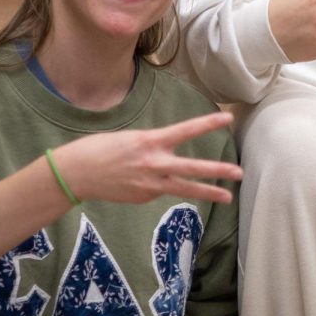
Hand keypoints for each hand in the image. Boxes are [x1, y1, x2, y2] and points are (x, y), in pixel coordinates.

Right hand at [55, 112, 241, 205]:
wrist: (76, 174)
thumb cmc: (100, 149)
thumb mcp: (131, 138)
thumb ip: (153, 145)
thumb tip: (166, 157)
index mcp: (151, 141)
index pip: (186, 130)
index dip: (208, 123)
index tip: (228, 118)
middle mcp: (154, 163)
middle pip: (193, 168)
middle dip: (218, 171)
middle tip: (239, 173)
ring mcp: (150, 184)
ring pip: (185, 188)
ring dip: (209, 192)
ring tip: (228, 197)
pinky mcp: (144, 197)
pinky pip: (161, 190)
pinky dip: (161, 185)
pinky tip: (143, 181)